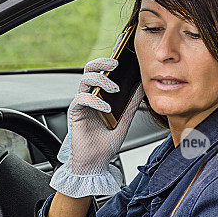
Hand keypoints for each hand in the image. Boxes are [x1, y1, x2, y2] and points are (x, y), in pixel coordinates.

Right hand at [50, 55, 144, 197]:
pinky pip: (81, 99)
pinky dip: (95, 101)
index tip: (121, 53)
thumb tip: (142, 86)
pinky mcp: (75, 113)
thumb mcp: (125, 120)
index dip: (108, 61)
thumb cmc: (107, 143)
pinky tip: (106, 108)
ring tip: (115, 89)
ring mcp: (81, 104)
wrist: (95, 162)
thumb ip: (132, 103)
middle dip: (102, 63)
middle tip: (115, 64)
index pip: (102, 72)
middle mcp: (89, 96)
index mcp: (99, 96)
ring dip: (101, 81)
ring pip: (84, 80)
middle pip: (89, 70)